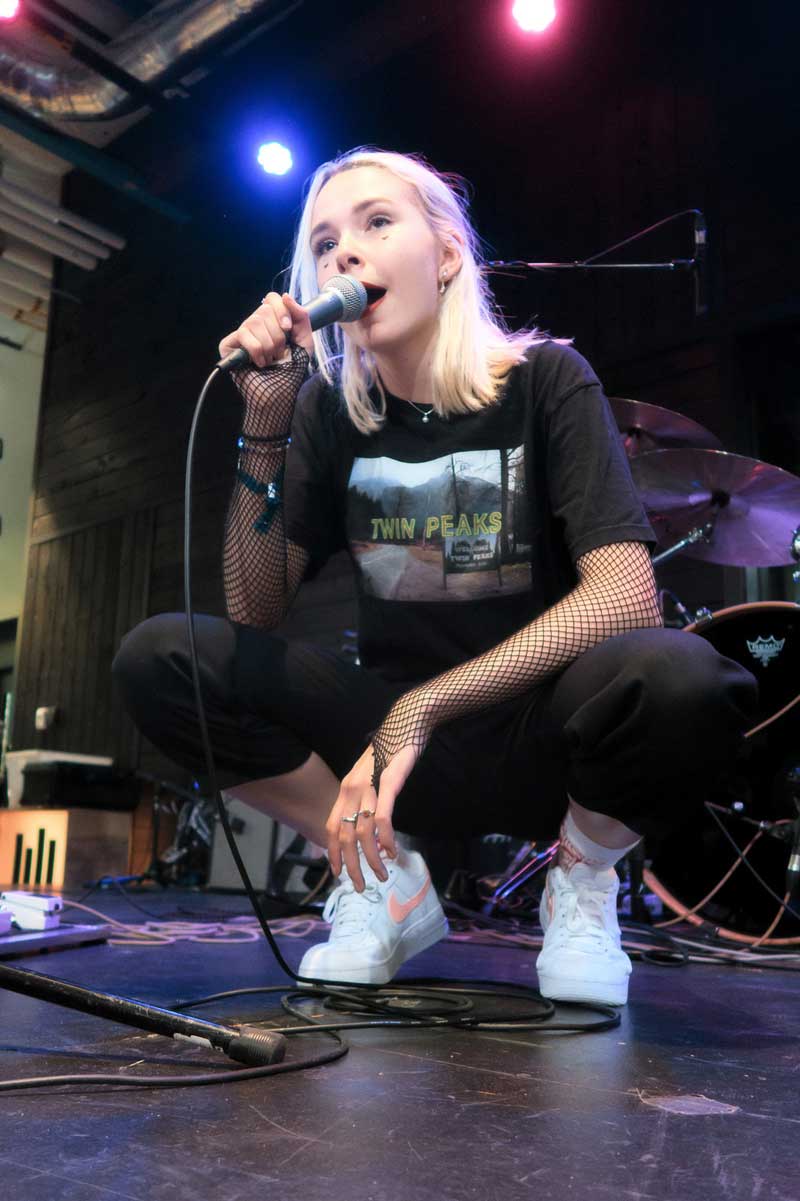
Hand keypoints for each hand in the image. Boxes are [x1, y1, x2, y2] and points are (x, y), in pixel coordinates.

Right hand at [218, 292, 313, 367]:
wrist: (277, 395)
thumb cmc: (290, 372)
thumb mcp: (304, 342)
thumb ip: (301, 317)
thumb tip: (286, 296)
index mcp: (270, 322)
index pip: (272, 299)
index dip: (281, 311)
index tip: (287, 329)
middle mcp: (254, 325)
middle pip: (264, 310)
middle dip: (278, 335)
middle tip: (279, 354)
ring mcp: (240, 334)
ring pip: (254, 322)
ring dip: (268, 346)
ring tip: (269, 361)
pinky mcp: (228, 344)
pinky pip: (244, 335)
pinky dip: (256, 351)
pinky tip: (259, 364)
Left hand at [326, 742, 420, 891]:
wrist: (405, 724)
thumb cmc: (391, 752)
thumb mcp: (371, 778)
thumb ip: (366, 800)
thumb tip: (367, 829)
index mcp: (346, 790)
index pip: (331, 827)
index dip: (332, 853)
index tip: (338, 874)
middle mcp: (352, 789)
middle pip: (344, 836)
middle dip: (351, 866)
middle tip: (360, 886)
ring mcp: (369, 786)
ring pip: (363, 832)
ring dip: (372, 859)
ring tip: (382, 874)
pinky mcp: (389, 783)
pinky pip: (382, 818)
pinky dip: (386, 839)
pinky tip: (392, 851)